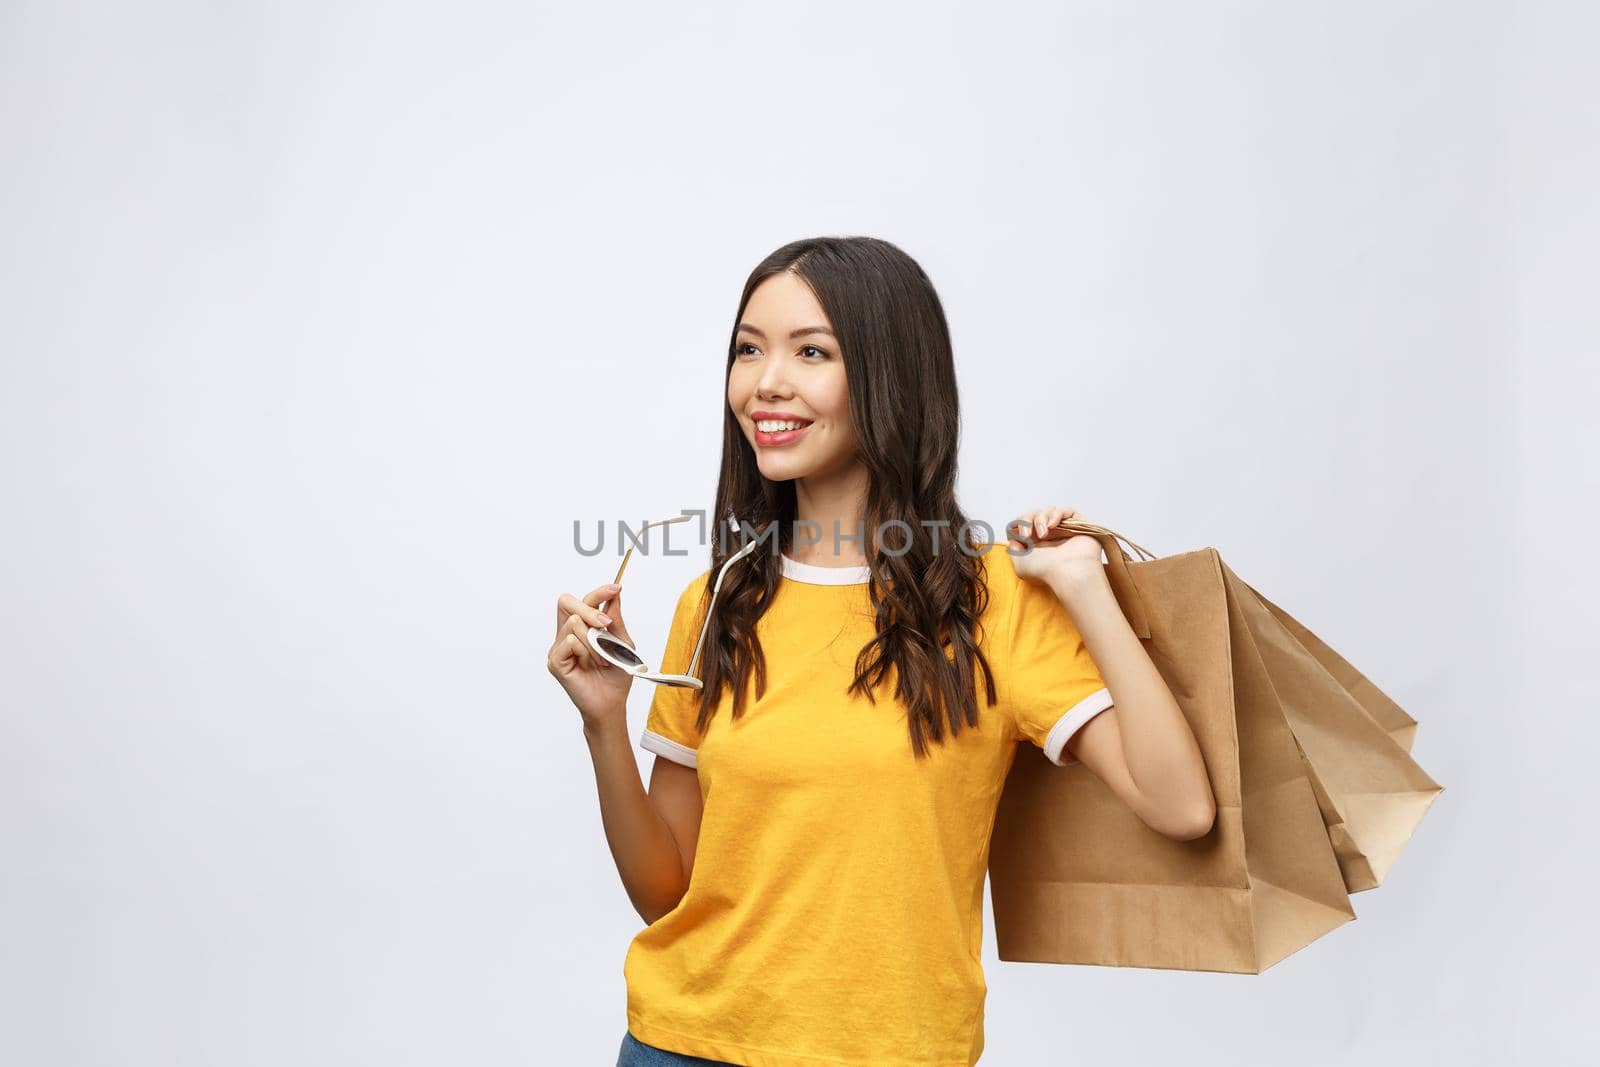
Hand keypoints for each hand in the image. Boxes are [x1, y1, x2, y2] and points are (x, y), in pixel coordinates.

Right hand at [547, 581, 636, 725]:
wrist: (611, 703)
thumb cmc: (616, 675)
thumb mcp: (622, 642)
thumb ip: (615, 619)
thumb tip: (614, 594)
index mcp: (581, 627)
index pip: (582, 600)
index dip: (598, 592)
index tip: (615, 588)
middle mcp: (566, 634)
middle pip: (567, 602)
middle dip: (590, 609)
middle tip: (606, 624)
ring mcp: (558, 647)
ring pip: (573, 623)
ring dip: (594, 641)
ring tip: (602, 658)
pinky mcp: (555, 661)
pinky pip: (570, 642)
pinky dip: (585, 652)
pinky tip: (589, 665)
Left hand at [1005, 505, 1103, 584]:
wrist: (1067, 572)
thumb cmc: (1045, 570)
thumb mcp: (1020, 562)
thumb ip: (1014, 548)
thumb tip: (1014, 537)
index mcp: (1037, 544)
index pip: (1025, 524)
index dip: (1019, 524)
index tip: (1019, 534)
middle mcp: (1051, 537)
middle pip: (1035, 514)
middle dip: (1027, 520)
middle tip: (1027, 534)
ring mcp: (1065, 530)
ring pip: (1048, 511)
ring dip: (1041, 519)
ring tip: (1043, 533)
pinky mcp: (1078, 525)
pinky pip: (1066, 511)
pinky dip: (1056, 515)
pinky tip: (1052, 526)